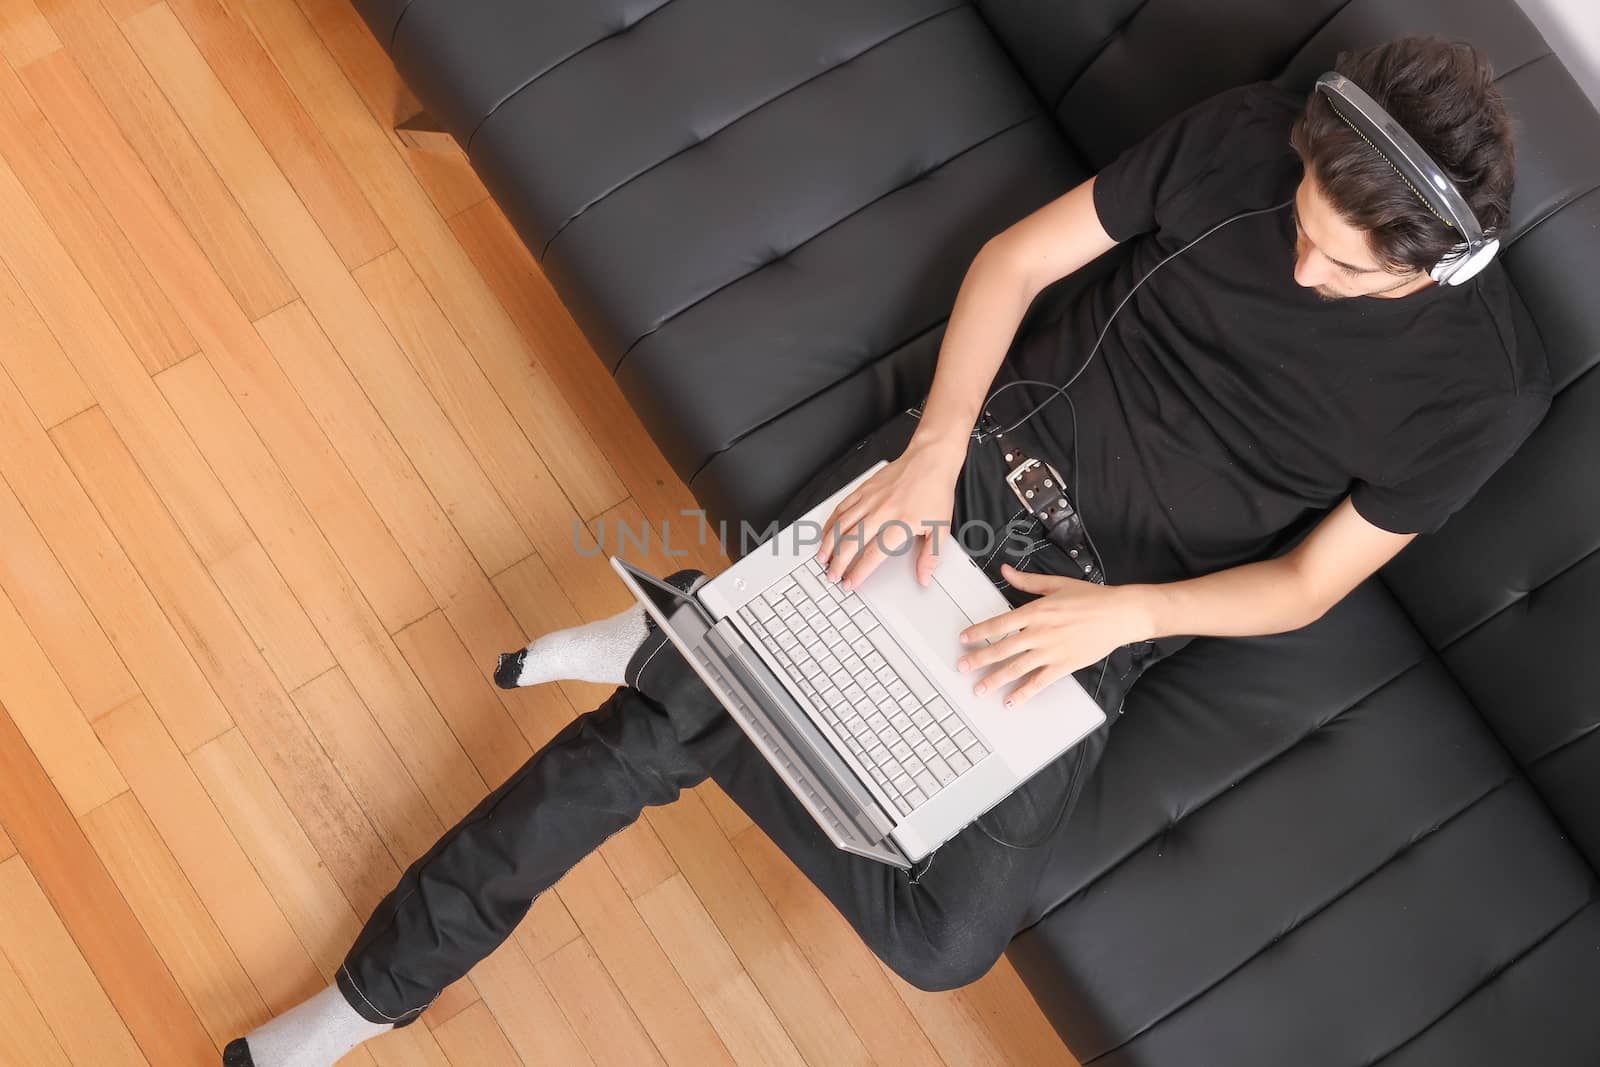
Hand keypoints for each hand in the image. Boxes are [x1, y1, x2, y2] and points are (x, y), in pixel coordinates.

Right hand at [814, 435, 963, 589]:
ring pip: (842, 524)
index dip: (858, 572)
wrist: (930, 459)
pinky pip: (842, 507)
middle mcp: (882, 511)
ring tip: (822, 558)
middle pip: (851, 542)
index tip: (850, 583)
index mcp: (901, 524)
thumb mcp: (941, 528)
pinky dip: (831, 522)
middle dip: (838, 562)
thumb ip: (931, 557)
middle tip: (832, 575)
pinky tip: (827, 532)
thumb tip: (924, 577)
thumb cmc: (935, 490)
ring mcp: (870, 499)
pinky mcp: (864, 488)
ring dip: (828, 543)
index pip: (873, 555)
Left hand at [955, 564, 1152, 706]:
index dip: (978, 633)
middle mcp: (1040, 632)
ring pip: (1017, 668)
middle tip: (962, 667)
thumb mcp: (1056, 584)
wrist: (1120, 614)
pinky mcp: (1064, 665)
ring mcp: (1052, 651)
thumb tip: (1006, 571)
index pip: (999, 624)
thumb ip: (1027, 582)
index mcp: (1036, 611)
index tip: (964, 639)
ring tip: (980, 689)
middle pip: (1002, 649)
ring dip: (995, 679)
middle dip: (979, 659)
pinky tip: (1012, 701)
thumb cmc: (1091, 598)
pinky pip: (1039, 682)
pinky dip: (1024, 693)